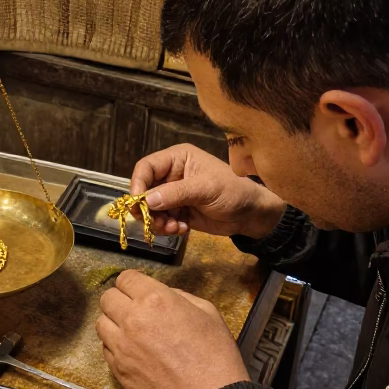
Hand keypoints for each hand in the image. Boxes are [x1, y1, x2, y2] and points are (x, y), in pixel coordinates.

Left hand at [97, 269, 249, 388]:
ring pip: (101, 323)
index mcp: (156, 300)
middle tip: (134, 308)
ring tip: (131, 330)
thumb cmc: (215, 359)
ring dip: (114, 322)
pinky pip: (105, 348)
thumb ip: (181, 297)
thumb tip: (165, 296)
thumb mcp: (208, 313)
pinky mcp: (118, 369)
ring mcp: (122, 346)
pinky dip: (115, 346)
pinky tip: (133, 350)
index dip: (133, 282)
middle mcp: (133, 320)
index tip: (137, 289)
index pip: (126, 279)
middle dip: (120, 300)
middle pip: (107, 298)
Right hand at [130, 144, 284, 238]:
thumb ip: (176, 193)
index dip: (137, 184)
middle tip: (154, 222)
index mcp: (178, 159)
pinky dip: (167, 227)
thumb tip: (147, 200)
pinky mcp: (178, 212)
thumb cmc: (233, 191)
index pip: (146, 167)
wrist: (251, 215)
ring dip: (157, 221)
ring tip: (173, 228)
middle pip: (144, 190)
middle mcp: (172, 175)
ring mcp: (174, 195)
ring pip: (151, 209)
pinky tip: (182, 230)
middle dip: (148, 208)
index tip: (136, 203)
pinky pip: (161, 220)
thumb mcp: (206, 189)